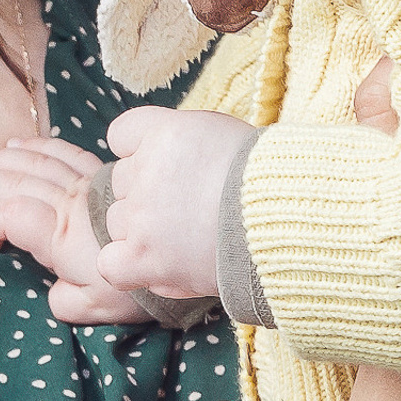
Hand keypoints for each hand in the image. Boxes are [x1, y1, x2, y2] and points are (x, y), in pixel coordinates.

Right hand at [0, 136, 149, 322]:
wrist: (190, 247)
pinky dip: (33, 146)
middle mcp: (69, 204)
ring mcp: (85, 185)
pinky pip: (61, 151)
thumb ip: (62, 301)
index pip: (10, 216)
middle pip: (13, 180)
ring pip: (31, 162)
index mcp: (62, 237)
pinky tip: (14, 145)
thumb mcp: (97, 308)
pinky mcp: (102, 176)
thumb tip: (48, 291)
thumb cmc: (141, 287)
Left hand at [99, 108, 253, 299]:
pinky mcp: (143, 255)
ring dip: (144, 233)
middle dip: (150, 197)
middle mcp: (144, 169)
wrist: (291, 221)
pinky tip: (154, 267)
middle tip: (193, 210)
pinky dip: (126, 269)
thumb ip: (187, 144)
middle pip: (122, 183)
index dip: (143, 154)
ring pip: (118, 222)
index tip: (172, 169)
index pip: (122, 136)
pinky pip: (110, 264)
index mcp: (164, 131)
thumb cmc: (270, 179)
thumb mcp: (225, 135)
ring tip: (189, 241)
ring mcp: (140, 215)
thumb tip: (172, 158)